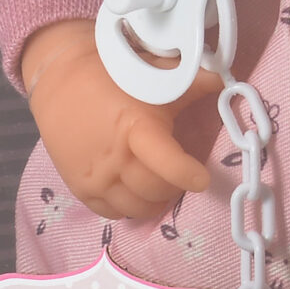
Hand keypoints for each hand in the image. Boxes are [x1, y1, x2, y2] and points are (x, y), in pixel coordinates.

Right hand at [20, 19, 221, 222]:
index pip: (166, 162)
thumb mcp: (155, 74)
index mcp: (136, 128)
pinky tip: (134, 190)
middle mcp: (115, 158)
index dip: (187, 174)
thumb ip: (195, 82)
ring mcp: (95, 177)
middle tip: (179, 175)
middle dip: (175, 186)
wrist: (60, 78)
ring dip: (154, 200)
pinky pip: (112, 213)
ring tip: (159, 184)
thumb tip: (229, 82)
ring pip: (136, 208)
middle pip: (156, 191)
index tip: (202, 178)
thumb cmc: (114, 75)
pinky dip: (128, 207)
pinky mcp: (79, 188)